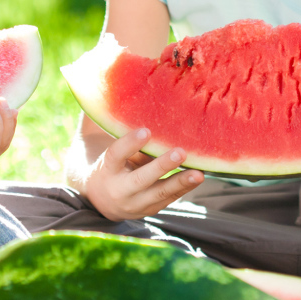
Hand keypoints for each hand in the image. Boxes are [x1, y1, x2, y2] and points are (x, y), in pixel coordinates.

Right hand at [81, 129, 203, 220]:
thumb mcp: (107, 149)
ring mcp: (136, 203)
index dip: (129, 144)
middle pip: (141, 179)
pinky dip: (184, 188)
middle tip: (180, 153)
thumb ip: (116, 128)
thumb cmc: (109, 164)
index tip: (146, 131)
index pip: (115, 155)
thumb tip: (119, 89)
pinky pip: (169, 199)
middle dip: (161, 167)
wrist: (101, 201)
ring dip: (180, 183)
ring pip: (159, 194)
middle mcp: (120, 189)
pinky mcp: (151, 210)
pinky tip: (198, 176)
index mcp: (106, 170)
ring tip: (199, 174)